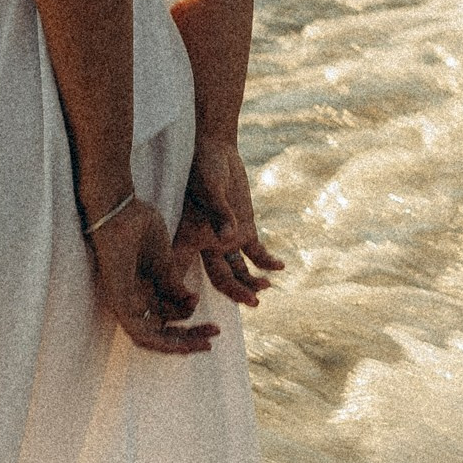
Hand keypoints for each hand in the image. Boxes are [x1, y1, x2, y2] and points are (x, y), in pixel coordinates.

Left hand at [86, 196, 216, 355]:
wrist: (121, 210)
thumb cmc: (139, 226)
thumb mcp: (166, 262)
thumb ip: (175, 286)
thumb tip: (192, 305)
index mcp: (145, 288)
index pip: (168, 318)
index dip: (191, 325)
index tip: (214, 326)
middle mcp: (134, 299)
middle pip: (162, 330)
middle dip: (189, 338)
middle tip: (213, 338)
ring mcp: (124, 302)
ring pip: (151, 338)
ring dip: (178, 345)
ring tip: (204, 344)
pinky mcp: (117, 302)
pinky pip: (138, 333)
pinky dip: (160, 343)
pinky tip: (181, 345)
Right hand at [176, 138, 283, 309]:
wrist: (216, 149)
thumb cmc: (205, 167)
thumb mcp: (210, 188)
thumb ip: (219, 213)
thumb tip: (229, 239)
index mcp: (188, 239)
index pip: (182, 275)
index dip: (186, 297)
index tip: (195, 313)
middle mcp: (206, 244)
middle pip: (219, 278)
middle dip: (235, 293)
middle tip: (253, 303)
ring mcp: (226, 239)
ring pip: (238, 270)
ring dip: (251, 281)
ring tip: (267, 288)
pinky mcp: (244, 229)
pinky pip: (255, 252)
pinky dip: (266, 261)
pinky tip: (280, 266)